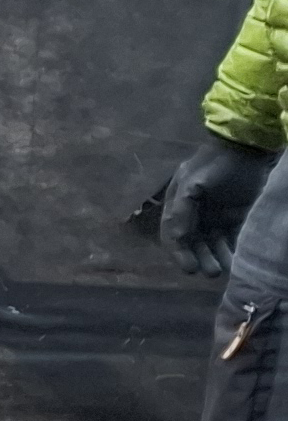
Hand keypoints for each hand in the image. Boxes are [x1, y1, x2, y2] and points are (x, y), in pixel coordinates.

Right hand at [158, 132, 277, 277]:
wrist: (248, 147)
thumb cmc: (216, 163)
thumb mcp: (191, 182)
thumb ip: (181, 210)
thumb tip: (176, 238)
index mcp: (178, 204)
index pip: (173, 235)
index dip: (179, 253)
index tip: (190, 269)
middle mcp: (194, 213)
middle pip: (193, 243)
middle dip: (201, 259)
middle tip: (212, 272)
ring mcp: (216, 215)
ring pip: (213, 244)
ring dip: (217, 258)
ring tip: (226, 269)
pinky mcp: (236, 216)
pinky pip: (232, 238)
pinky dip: (232, 250)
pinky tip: (237, 260)